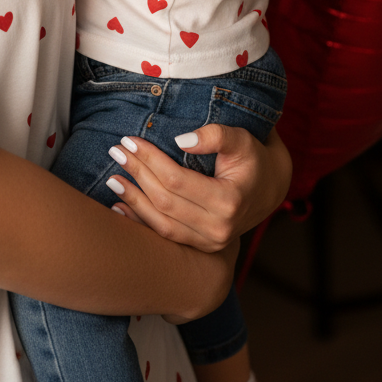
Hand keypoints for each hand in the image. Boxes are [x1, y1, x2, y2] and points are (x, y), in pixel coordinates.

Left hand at [106, 124, 291, 252]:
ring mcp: (210, 242)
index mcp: (228, 201)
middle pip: (165, 201)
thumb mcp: (241, 140)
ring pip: (161, 224)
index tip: (130, 140)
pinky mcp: (202, 246)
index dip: (150, 160)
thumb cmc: (253, 159)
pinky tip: (120, 206)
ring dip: (133, 200)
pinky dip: (140, 221)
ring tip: (112, 179)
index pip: (176, 180)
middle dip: (137, 174)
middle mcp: (219, 228)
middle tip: (116, 151)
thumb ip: (215, 135)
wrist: (269, 189)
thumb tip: (180, 139)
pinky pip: (166, 236)